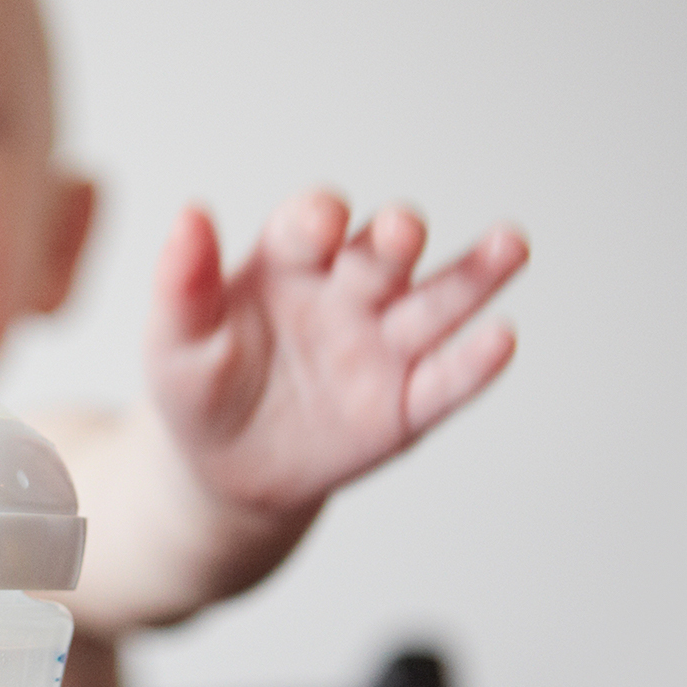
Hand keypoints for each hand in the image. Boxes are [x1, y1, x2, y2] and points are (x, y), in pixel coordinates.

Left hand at [148, 189, 526, 520]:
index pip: (310, 227)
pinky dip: (475, 363)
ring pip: (436, 302)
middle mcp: (348, 291)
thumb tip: (189, 214)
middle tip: (403, 230)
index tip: (322, 220)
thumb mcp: (175, 340)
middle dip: (395, 238)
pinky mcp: (406, 404)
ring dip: (474, 274)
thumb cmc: (200, 388)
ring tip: (510, 246)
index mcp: (290, 262)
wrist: (225, 471)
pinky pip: (446, 382)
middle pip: (382, 254)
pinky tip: (500, 338)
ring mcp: (383, 346)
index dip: (317, 219)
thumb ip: (183, 283)